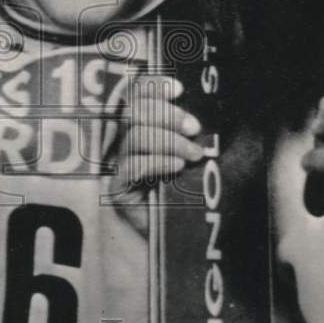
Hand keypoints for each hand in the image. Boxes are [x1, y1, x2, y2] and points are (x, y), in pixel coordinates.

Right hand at [109, 75, 202, 233]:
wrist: (183, 237)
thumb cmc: (193, 191)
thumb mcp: (197, 154)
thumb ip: (194, 132)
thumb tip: (206, 112)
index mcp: (143, 126)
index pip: (136, 94)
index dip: (152, 85)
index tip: (178, 89)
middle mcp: (126, 141)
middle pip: (133, 111)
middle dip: (166, 114)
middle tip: (194, 129)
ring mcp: (119, 165)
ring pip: (135, 137)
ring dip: (169, 141)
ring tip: (194, 155)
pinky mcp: (118, 189)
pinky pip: (132, 166)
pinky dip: (157, 161)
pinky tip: (177, 167)